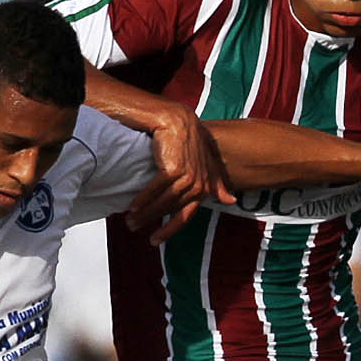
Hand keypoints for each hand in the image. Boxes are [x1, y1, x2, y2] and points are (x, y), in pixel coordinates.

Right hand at [127, 102, 231, 238]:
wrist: (178, 120)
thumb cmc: (190, 140)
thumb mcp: (207, 163)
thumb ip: (216, 182)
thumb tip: (230, 201)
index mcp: (205, 187)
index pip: (185, 216)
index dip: (169, 230)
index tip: (155, 240)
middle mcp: (198, 184)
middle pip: (171, 210)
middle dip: (151, 220)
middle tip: (133, 227)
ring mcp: (187, 177)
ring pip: (163, 202)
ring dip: (144, 213)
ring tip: (130, 220)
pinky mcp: (174, 169)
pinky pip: (155, 190)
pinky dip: (143, 199)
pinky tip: (133, 207)